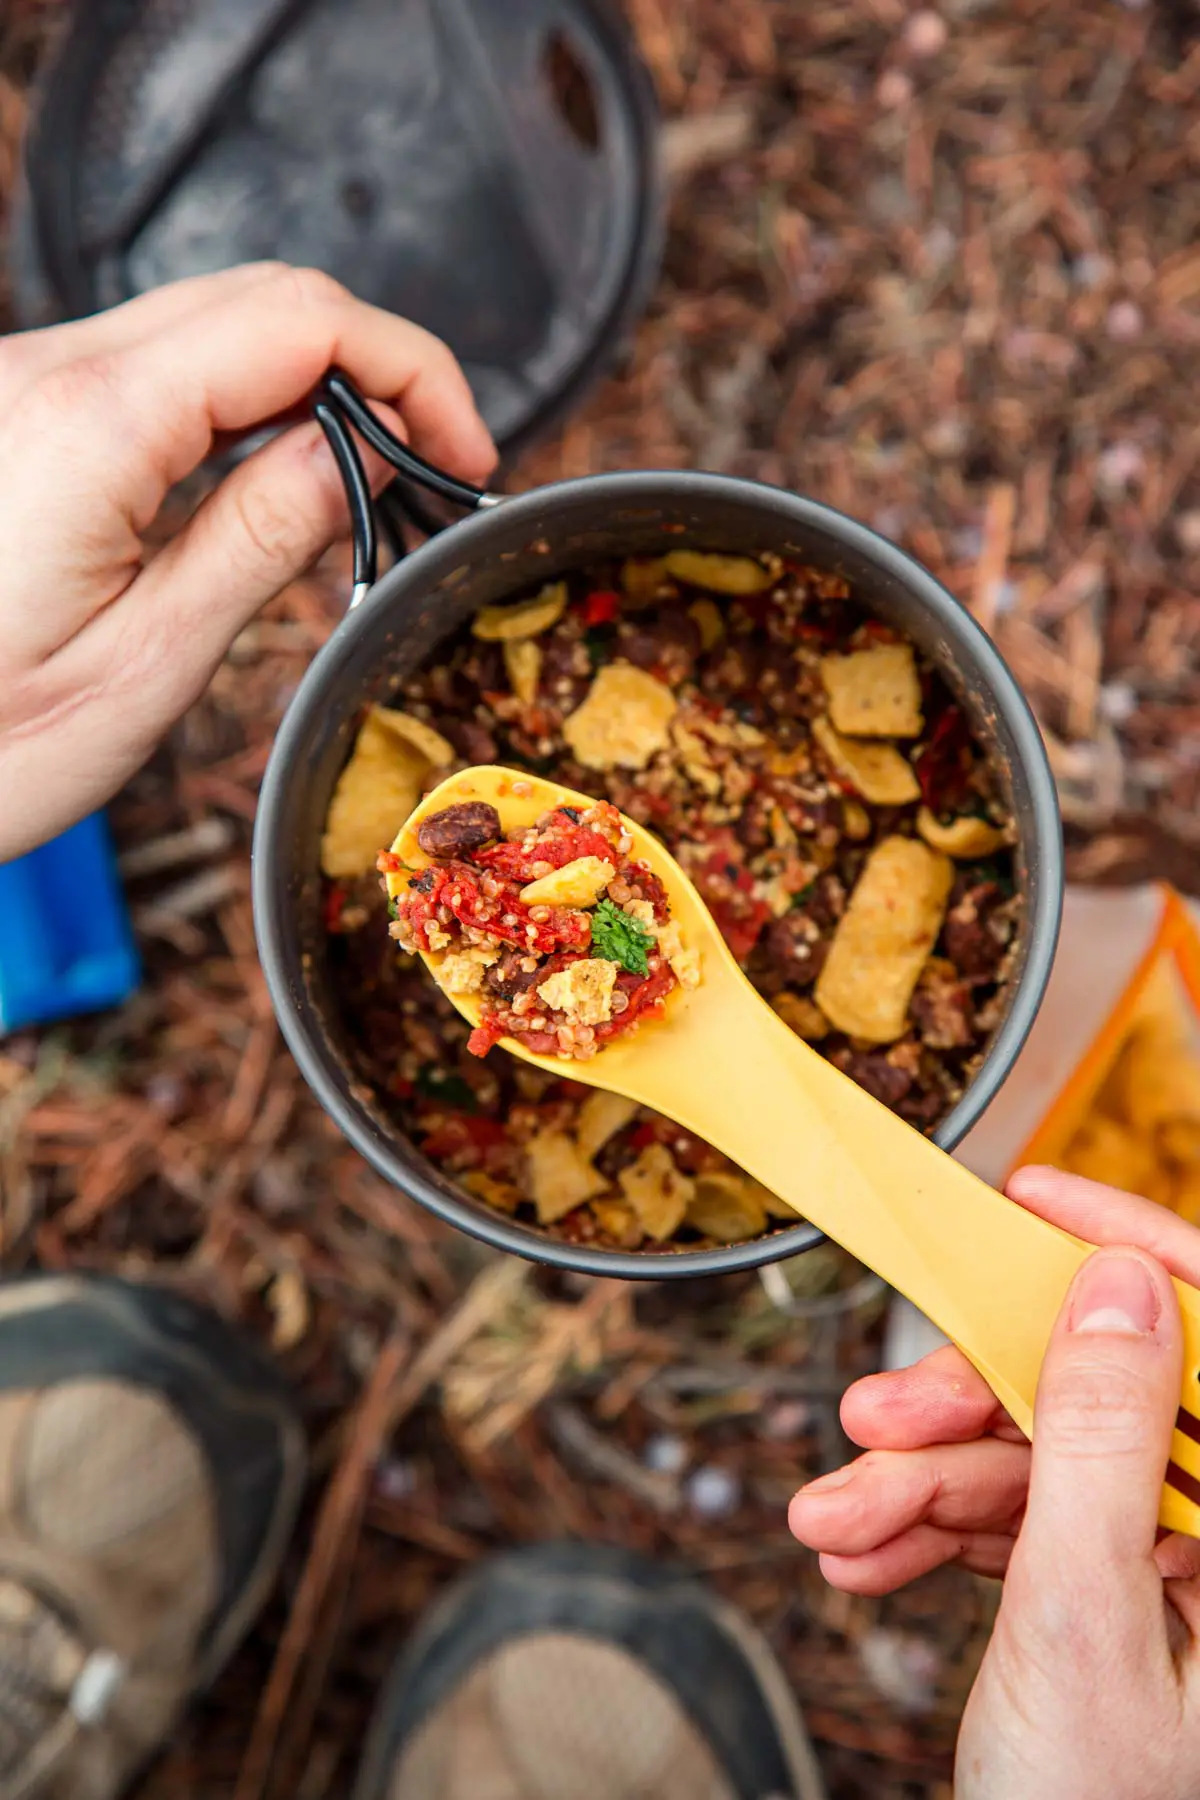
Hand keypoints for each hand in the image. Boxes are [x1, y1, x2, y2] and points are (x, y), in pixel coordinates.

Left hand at [0, 263, 494, 860]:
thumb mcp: (145, 666)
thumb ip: (260, 539)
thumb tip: (361, 452)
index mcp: (90, 427)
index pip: (298, 323)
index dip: (411, 369)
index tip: (466, 452)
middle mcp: (46, 374)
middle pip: (261, 298)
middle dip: (377, 365)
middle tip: (438, 465)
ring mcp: (24, 385)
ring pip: (211, 321)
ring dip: (314, 379)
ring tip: (375, 477)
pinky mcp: (18, 414)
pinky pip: (156, 365)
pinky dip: (245, 399)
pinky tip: (280, 471)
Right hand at [791, 1167, 1199, 1799]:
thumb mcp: (1081, 1620)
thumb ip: (1097, 1442)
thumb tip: (1116, 1285)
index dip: (1129, 1245)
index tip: (1029, 1197)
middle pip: (1099, 1400)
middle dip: (969, 1409)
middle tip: (869, 1418)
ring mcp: (1170, 1574)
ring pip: (1041, 1466)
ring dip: (923, 1488)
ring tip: (833, 1523)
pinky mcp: (1111, 1602)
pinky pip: (1022, 1529)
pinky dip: (934, 1536)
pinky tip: (865, 1552)